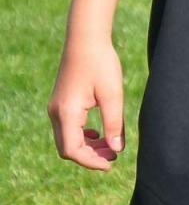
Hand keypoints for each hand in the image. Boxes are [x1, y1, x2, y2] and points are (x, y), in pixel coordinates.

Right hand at [47, 38, 124, 170]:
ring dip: (86, 147)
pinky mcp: (61, 103)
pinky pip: (68, 128)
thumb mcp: (112, 95)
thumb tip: (116, 149)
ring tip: (110, 148)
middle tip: (113, 157)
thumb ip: (114, 123)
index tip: (111, 164)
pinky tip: (99, 134)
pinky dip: (82, 136)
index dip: (91, 161)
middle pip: (67, 148)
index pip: (72, 150)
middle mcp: (56, 113)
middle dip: (89, 156)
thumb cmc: (101, 64)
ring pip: (67, 139)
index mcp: (67, 113)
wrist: (86, 40)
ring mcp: (56, 108)